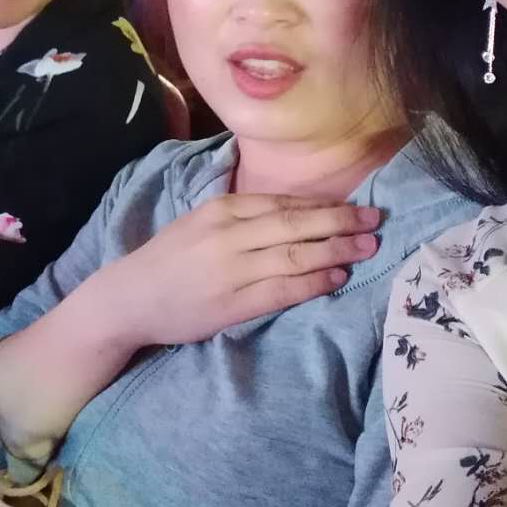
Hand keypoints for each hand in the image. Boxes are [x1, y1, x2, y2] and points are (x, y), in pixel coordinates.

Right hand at [99, 194, 381, 348]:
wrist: (130, 298)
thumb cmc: (168, 259)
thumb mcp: (199, 221)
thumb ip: (239, 214)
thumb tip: (288, 209)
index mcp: (222, 210)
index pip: (283, 203)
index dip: (323, 204)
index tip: (356, 203)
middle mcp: (230, 234)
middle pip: (297, 224)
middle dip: (341, 221)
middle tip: (376, 220)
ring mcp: (232, 269)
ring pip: (296, 255)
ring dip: (336, 249)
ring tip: (367, 247)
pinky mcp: (233, 303)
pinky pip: (283, 290)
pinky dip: (314, 282)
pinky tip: (337, 277)